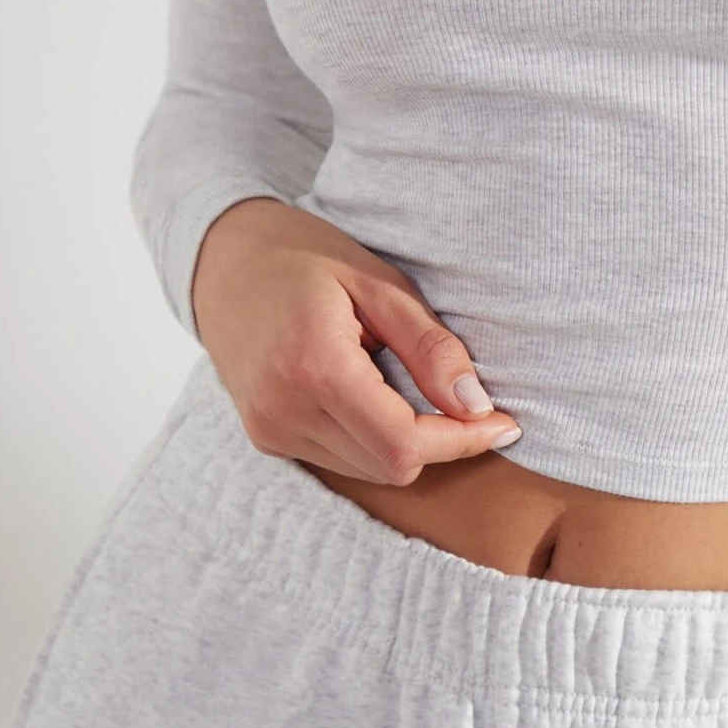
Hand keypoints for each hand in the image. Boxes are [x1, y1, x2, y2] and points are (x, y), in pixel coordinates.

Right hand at [190, 196, 522, 485]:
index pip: (403, 443)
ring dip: (407, 442)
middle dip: (441, 442)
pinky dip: (373, 439)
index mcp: (312, 366)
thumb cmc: (307, 257)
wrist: (223, 261)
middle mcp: (283, 410)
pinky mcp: (266, 437)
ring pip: (368, 469)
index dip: (462, 440)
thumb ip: (430, 347)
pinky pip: (341, 458)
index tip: (504, 421)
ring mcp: (269, 429)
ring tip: (411, 386)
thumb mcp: (379, 284)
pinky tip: (376, 395)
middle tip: (473, 404)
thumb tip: (476, 405)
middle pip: (390, 465)